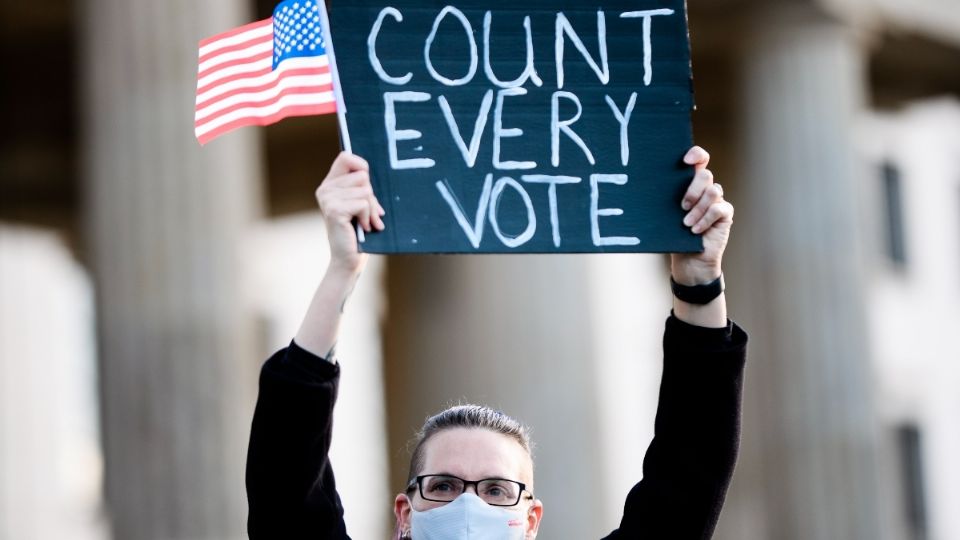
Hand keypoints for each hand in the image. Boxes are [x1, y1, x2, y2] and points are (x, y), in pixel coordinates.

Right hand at [315, 152, 384, 273]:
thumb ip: (361, 187)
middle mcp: (325, 189)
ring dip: (371, 209)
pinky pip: (363, 203)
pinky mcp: (334, 210)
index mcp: (330, 185)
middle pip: (362, 175)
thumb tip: (369, 171)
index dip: (361, 165)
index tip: (368, 185)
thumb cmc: (358, 232)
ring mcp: (328, 199)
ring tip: (366, 222)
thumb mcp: (360, 204)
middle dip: (372, 196)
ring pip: (365, 190)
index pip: (345, 157)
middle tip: (370, 214)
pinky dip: (368, 216)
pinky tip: (362, 227)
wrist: (348, 259)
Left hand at [671, 146, 733, 284]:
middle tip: (682, 206)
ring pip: (713, 191)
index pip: (699, 159)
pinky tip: (695, 230)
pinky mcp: (725, 214)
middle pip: (705, 175)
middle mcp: (705, 189)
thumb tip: (645, 185)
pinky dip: (705, 219)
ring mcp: (717, 200)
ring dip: (698, 209)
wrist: (688, 260)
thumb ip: (666, 198)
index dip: (696, 155)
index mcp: (690, 183)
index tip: (685, 160)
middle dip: (693, 190)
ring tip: (686, 223)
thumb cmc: (673, 234)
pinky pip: (718, 209)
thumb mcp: (666, 214)